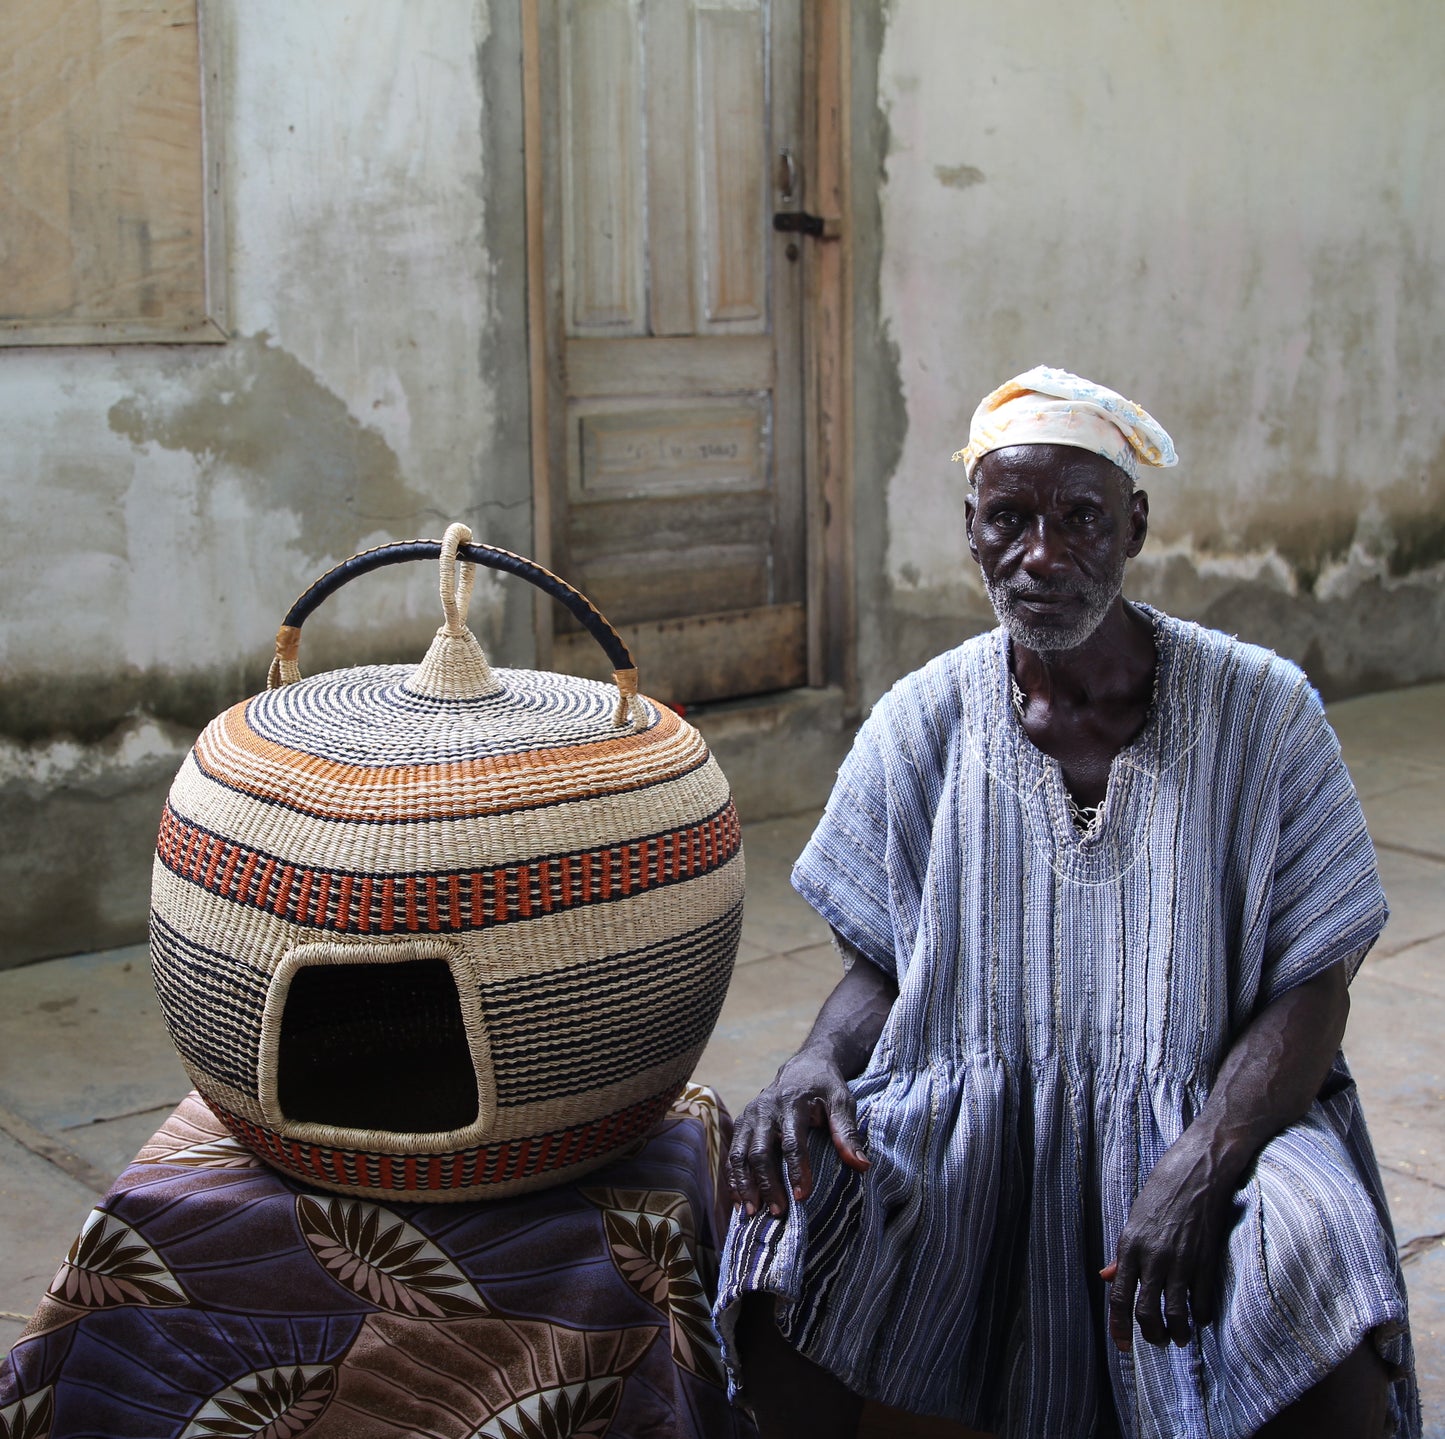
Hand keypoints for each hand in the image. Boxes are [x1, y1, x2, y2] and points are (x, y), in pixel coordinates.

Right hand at [727, 1049, 869, 1217]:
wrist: (803, 1066)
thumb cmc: (825, 1087)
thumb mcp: (841, 1102)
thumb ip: (848, 1133)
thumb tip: (862, 1166)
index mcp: (792, 1103)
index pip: (791, 1141)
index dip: (796, 1169)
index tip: (802, 1196)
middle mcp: (765, 1109)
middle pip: (760, 1151)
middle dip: (767, 1184)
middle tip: (778, 1212)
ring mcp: (750, 1115)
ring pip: (739, 1154)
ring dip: (744, 1184)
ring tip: (753, 1213)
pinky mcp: (742, 1123)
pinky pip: (733, 1153)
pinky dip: (733, 1178)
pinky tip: (741, 1200)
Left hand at [1102, 1133, 1235, 1350]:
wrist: (1197, 1170)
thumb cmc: (1162, 1191)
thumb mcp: (1135, 1218)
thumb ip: (1123, 1254)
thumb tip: (1108, 1278)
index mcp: (1130, 1245)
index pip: (1119, 1296)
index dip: (1119, 1326)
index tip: (1123, 1346)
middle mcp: (1152, 1257)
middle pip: (1146, 1311)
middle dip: (1150, 1335)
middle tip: (1157, 1342)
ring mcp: (1180, 1260)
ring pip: (1175, 1313)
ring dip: (1178, 1333)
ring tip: (1179, 1338)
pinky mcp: (1205, 1261)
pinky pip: (1201, 1302)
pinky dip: (1200, 1317)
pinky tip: (1199, 1318)